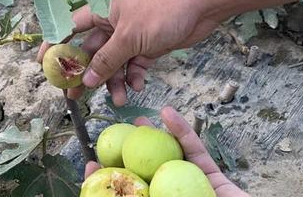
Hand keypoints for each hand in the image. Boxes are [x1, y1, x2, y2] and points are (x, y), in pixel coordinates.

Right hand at [38, 0, 217, 105]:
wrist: (200, 5)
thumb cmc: (160, 12)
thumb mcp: (129, 37)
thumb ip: (106, 59)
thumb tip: (86, 80)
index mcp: (101, 12)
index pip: (69, 27)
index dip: (54, 44)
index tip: (42, 63)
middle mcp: (112, 24)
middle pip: (91, 52)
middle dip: (85, 74)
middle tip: (75, 97)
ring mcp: (130, 36)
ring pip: (113, 63)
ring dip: (113, 81)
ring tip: (118, 100)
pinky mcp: (146, 46)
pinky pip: (133, 65)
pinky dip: (133, 77)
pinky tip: (137, 86)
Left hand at [84, 107, 250, 196]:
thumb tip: (111, 195)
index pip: (127, 193)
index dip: (105, 181)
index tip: (89, 164)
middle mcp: (171, 194)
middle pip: (146, 172)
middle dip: (129, 152)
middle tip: (115, 134)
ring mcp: (192, 186)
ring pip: (170, 158)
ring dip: (155, 136)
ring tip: (138, 119)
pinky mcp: (213, 177)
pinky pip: (195, 151)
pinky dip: (183, 131)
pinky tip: (169, 113)